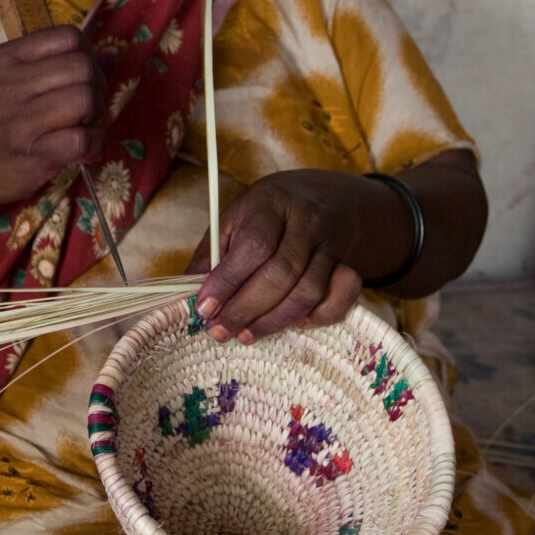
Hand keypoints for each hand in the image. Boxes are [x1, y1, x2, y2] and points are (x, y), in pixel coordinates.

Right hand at [0, 24, 106, 216]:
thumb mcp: (8, 81)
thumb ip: (56, 64)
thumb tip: (112, 55)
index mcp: (5, 58)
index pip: (67, 36)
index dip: (87, 55)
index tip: (81, 77)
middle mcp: (9, 85)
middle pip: (82, 67)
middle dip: (96, 86)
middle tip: (87, 107)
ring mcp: (19, 121)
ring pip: (85, 99)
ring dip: (97, 115)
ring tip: (84, 126)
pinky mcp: (33, 155)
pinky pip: (83, 140)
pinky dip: (95, 144)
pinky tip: (86, 148)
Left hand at [188, 170, 362, 341]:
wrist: (322, 199)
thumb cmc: (265, 215)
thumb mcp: (232, 220)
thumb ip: (209, 255)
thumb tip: (186, 296)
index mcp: (270, 203)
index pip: (254, 245)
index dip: (228, 281)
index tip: (204, 308)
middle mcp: (305, 221)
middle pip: (281, 273)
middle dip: (246, 309)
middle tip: (219, 331)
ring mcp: (330, 245)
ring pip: (309, 290)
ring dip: (274, 321)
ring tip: (245, 335)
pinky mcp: (348, 265)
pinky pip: (343, 297)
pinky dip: (319, 317)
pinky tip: (293, 323)